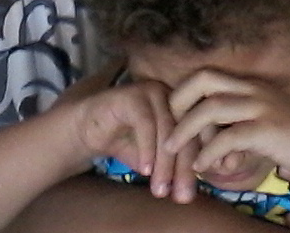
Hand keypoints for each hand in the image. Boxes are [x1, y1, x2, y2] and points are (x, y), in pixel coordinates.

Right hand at [75, 81, 199, 201]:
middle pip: (186, 133)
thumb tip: (190, 194)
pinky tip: (144, 170)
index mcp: (186, 107)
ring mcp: (154, 92)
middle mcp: (174, 96)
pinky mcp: (133, 94)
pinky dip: (147, 149)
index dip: (200, 166)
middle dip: (184, 169)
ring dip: (165, 164)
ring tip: (160, 190)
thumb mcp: (157, 161)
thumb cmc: (128, 144)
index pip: (200, 137)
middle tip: (181, 197)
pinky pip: (145, 123)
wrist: (89, 129)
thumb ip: (176, 170)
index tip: (193, 194)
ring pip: (166, 130)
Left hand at [165, 69, 289, 186]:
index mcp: (251, 86)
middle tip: (168, 126)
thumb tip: (215, 154)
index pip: (207, 74)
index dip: (184, 92)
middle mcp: (253, 90)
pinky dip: (209, 153)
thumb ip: (238, 132)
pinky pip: (227, 138)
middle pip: (203, 80)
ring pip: (210, 108)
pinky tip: (203, 166)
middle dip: (178, 101)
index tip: (174, 116)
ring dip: (186, 131)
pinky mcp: (266, 130)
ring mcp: (260, 107)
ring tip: (174, 150)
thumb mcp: (265, 126)